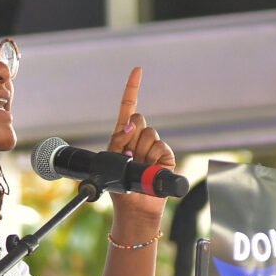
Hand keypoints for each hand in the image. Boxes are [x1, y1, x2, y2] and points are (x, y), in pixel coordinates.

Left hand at [106, 67, 174, 218]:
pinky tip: (148, 168)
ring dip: (139, 150)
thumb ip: (118, 140)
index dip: (133, 88)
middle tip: (127, 155)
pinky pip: (159, 146)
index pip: (129, 108)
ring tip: (136, 165)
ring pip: (148, 133)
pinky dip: (152, 157)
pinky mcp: (165, 155)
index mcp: (124, 135)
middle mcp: (140, 138)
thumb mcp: (110, 160)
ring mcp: (154, 146)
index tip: (138, 70)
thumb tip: (132, 125)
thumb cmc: (119, 185)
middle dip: (130, 135)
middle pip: (139, 119)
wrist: (134, 205)